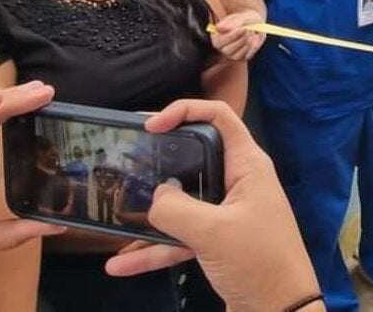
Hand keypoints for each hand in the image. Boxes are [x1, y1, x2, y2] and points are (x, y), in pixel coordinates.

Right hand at [105, 100, 320, 311]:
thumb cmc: (259, 263)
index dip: (184, 110)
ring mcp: (228, 214)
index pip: (219, 116)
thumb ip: (175, 209)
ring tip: (113, 214)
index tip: (150, 126)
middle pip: (194, 156)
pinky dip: (154, 249)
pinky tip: (121, 262)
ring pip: (182, 201)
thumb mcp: (213, 232)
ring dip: (150, 212)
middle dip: (158, 159)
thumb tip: (153, 196)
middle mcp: (239, 183)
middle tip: (123, 160)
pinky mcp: (219, 243)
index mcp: (248, 166)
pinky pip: (180, 237)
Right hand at [211, 10, 267, 60]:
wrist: (255, 23)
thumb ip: (230, 23)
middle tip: (249, 30)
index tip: (243, 28)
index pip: (219, 41)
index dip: (231, 36)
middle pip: (228, 50)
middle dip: (240, 40)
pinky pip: (247, 56)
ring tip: (251, 31)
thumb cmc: (244, 20)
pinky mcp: (242, 58)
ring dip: (248, 42)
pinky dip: (253, 47)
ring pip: (237, 55)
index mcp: (216, 37)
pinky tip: (254, 38)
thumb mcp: (240, 18)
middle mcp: (222, 48)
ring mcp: (232, 54)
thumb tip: (218, 27)